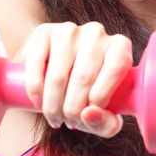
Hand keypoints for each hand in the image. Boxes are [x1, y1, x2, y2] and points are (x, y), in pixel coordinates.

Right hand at [23, 21, 133, 137]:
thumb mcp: (104, 114)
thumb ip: (107, 124)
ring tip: (54, 117)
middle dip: (73, 110)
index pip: (116, 69)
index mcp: (119, 46)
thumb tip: (89, 114)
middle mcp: (96, 32)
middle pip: (84, 77)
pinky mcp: (43, 32)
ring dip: (53, 105)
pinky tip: (38, 102)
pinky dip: (35, 90)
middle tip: (68, 122)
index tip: (89, 115)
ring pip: (58, 76)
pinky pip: (36, 64)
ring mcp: (68, 30)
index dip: (101, 98)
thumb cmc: (88, 96)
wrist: (58, 77)